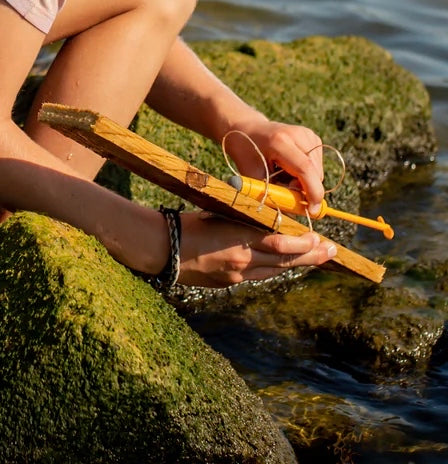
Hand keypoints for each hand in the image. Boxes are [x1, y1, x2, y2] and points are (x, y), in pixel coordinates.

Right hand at [177, 210, 335, 286]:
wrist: (163, 248)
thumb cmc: (189, 222)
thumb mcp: (220, 212)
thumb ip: (245, 217)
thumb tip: (269, 215)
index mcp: (239, 239)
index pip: (281, 243)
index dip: (304, 244)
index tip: (320, 239)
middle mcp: (242, 260)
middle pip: (285, 260)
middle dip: (311, 257)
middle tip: (332, 252)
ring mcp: (237, 275)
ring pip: (276, 270)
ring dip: (297, 263)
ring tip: (316, 257)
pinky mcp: (230, 283)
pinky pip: (261, 275)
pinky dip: (276, 268)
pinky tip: (285, 263)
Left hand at [224, 118, 324, 213]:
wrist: (247, 129)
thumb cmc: (247, 155)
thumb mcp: (254, 177)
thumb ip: (276, 194)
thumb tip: (301, 212)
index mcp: (279, 141)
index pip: (305, 168)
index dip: (312, 192)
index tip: (312, 211)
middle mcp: (297, 134)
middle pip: (315, 172)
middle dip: (306, 189)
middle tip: (285, 189)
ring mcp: (307, 134)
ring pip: (318, 171)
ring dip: (306, 181)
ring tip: (284, 175)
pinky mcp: (312, 137)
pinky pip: (317, 165)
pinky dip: (308, 173)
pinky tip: (290, 167)